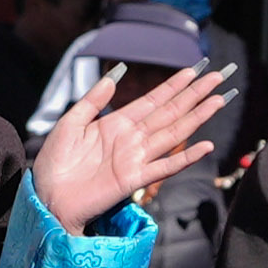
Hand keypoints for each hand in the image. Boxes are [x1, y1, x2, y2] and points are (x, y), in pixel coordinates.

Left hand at [33, 64, 230, 230]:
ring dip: (197, 117)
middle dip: (195, 95)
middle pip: (170, 112)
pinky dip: (186, 157)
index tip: (195, 70)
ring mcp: (135, 159)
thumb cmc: (55, 163)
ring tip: (219, 101)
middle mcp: (132, 139)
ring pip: (174, 133)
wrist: (48, 197)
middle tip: (219, 77)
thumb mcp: (70, 122)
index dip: (174, 85)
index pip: (152, 100)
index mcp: (117, 124)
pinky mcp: (134, 180)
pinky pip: (165, 166)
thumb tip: (114, 75)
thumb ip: (93, 100)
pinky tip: (205, 146)